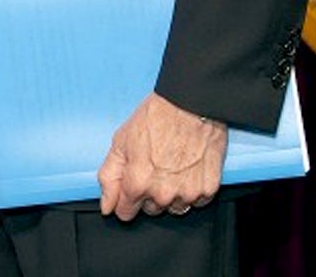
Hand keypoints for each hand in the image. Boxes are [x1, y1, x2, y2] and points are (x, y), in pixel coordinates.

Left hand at [97, 92, 227, 219]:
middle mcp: (162, 193)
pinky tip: (189, 169)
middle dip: (148, 193)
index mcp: (138, 183)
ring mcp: (187, 193)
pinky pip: (197, 202)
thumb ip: (109, 177)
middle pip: (150, 210)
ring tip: (173, 166)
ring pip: (174, 208)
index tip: (131, 186)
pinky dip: (193, 189)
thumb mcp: (121, 141)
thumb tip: (107, 205)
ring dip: (172, 194)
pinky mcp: (208, 189)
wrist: (191, 103)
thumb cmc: (157, 117)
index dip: (125, 198)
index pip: (125, 213)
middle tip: (154, 166)